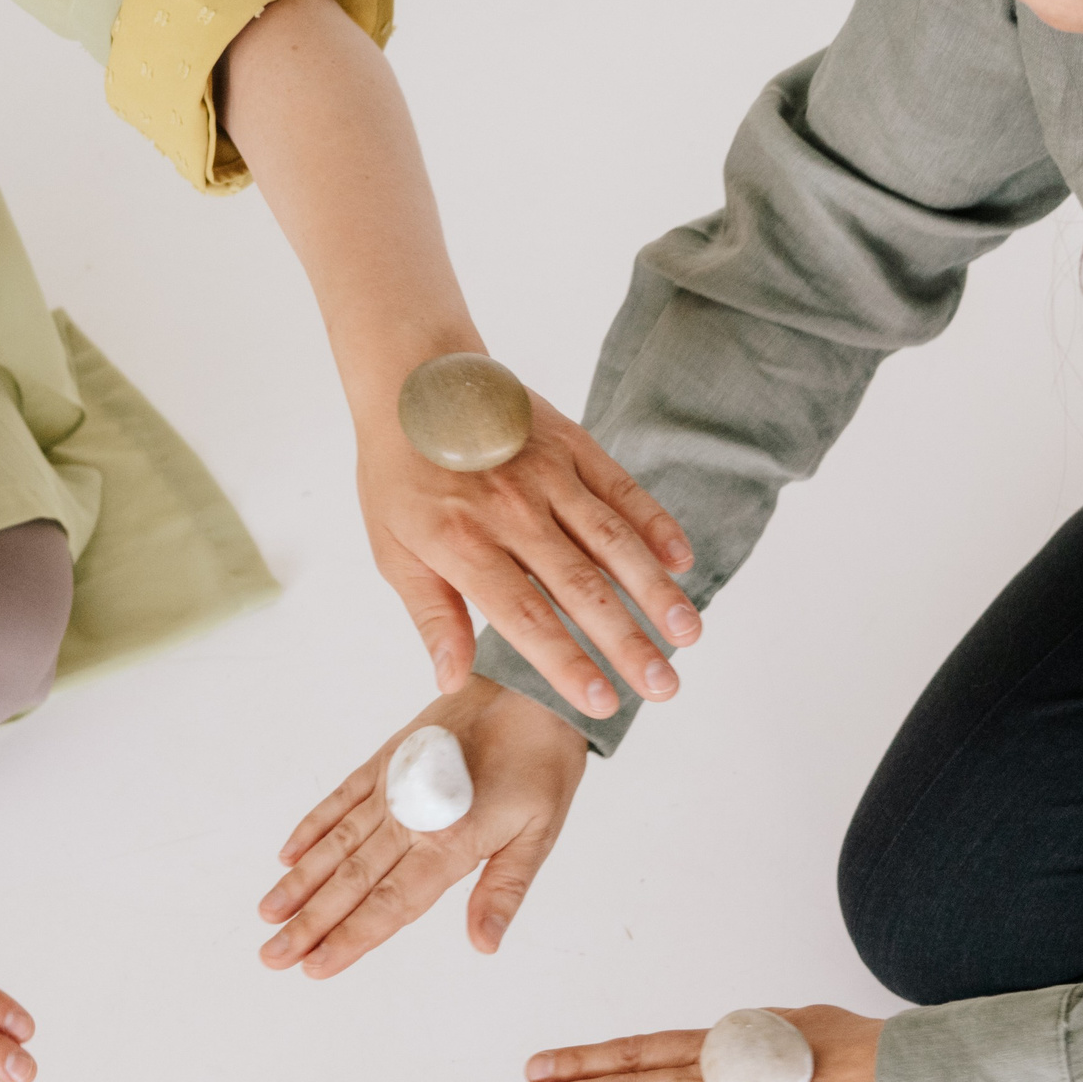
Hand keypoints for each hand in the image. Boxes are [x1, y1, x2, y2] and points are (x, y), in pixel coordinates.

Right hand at [260, 675, 588, 976]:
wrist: (531, 689)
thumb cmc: (542, 764)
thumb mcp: (539, 832)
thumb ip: (504, 889)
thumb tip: (484, 943)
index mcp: (450, 842)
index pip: (391, 903)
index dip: (352, 938)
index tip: (315, 966)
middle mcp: (411, 817)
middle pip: (352, 881)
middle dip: (310, 923)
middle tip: (271, 957)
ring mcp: (392, 786)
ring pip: (336, 844)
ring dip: (300, 883)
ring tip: (267, 914)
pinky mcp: (386, 759)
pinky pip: (340, 798)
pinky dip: (312, 827)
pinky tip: (288, 855)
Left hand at [358, 389, 700, 718]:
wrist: (412, 377)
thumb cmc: (400, 473)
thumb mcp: (394, 550)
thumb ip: (433, 616)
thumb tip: (451, 678)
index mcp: (464, 545)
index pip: (526, 617)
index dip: (567, 663)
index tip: (603, 703)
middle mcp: (512, 512)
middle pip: (581, 588)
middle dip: (627, 643)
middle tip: (665, 687)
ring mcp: (547, 475)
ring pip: (613, 541)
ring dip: (655, 590)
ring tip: (689, 634)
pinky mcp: (572, 445)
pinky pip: (622, 489)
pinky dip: (656, 525)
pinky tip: (683, 561)